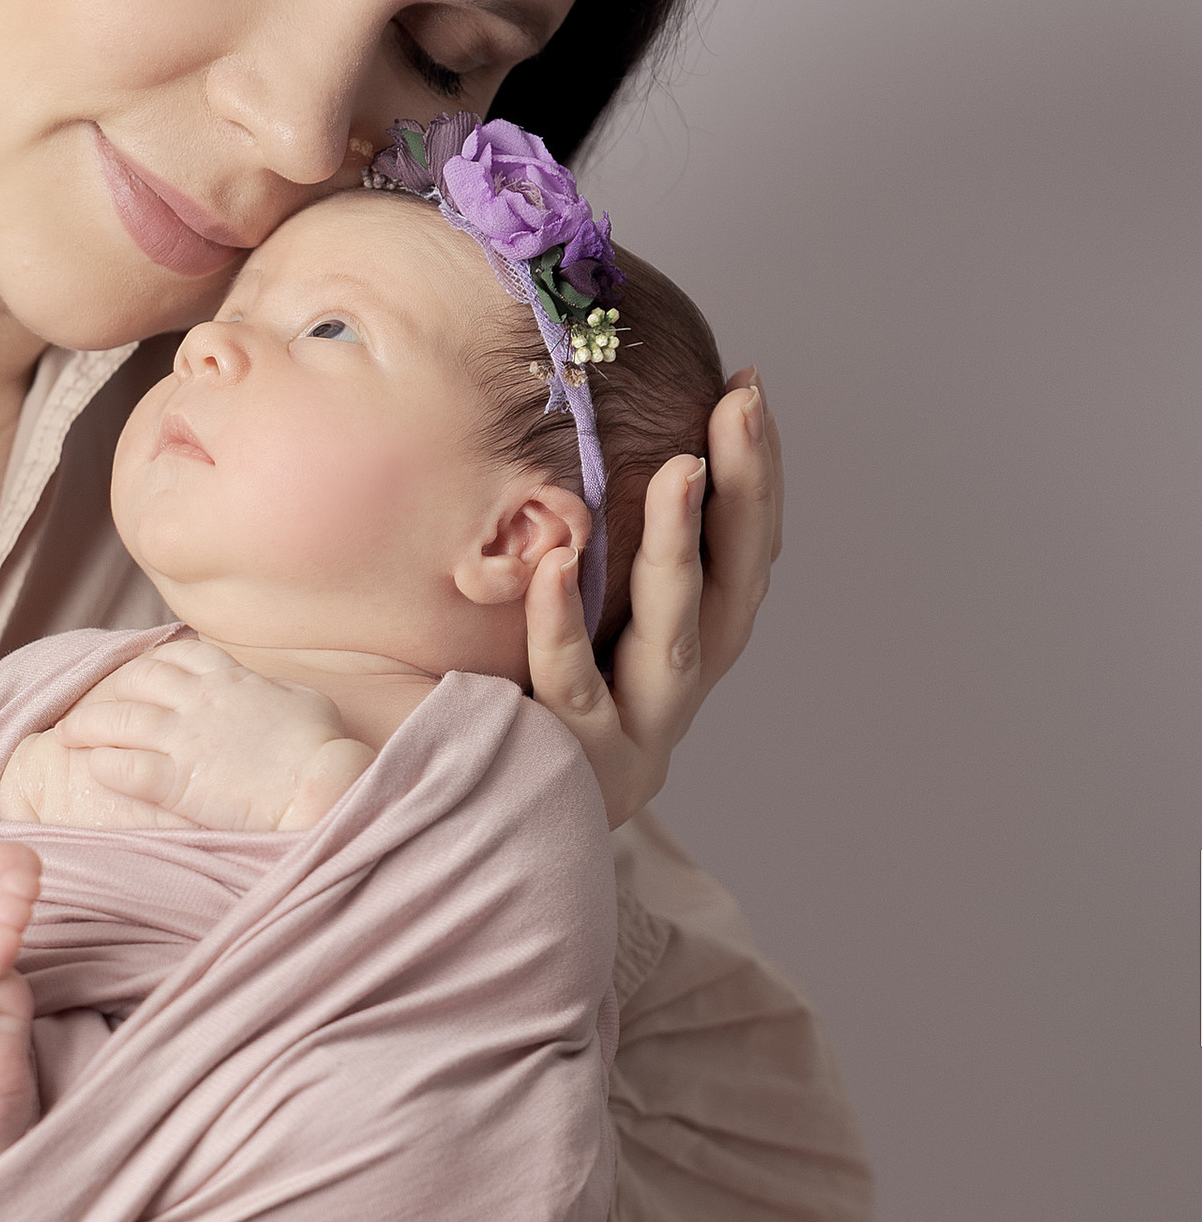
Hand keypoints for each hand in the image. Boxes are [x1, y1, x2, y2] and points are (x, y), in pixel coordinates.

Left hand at [46, 636, 364, 830]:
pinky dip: (103, 765)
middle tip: (87, 707)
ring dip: (87, 726)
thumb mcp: (301, 699)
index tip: (135, 678)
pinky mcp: (176, 780)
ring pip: (117, 719)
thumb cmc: (322, 747)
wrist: (321, 787)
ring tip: (67, 736)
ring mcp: (183, 738)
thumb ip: (269, 690)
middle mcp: (198, 700)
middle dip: (108, 691)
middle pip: (135, 680)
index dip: (149, 664)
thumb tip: (265, 689)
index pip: (175, 656)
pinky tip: (93, 769)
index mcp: (228, 676)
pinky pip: (123, 767)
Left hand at [525, 370, 781, 826]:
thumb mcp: (563, 623)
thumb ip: (587, 551)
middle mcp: (676, 694)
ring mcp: (633, 735)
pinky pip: (570, 688)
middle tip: (740, 411)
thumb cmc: (509, 708)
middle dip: (744, 498)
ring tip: (682, 471)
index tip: (746, 389)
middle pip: (730, 590)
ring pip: (672, 639)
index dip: (755, 478)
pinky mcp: (572, 766)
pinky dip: (564, 626)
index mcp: (686, 653)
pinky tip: (556, 564)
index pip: (742, 556)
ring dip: (682, 553)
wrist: (466, 833)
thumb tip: (589, 432)